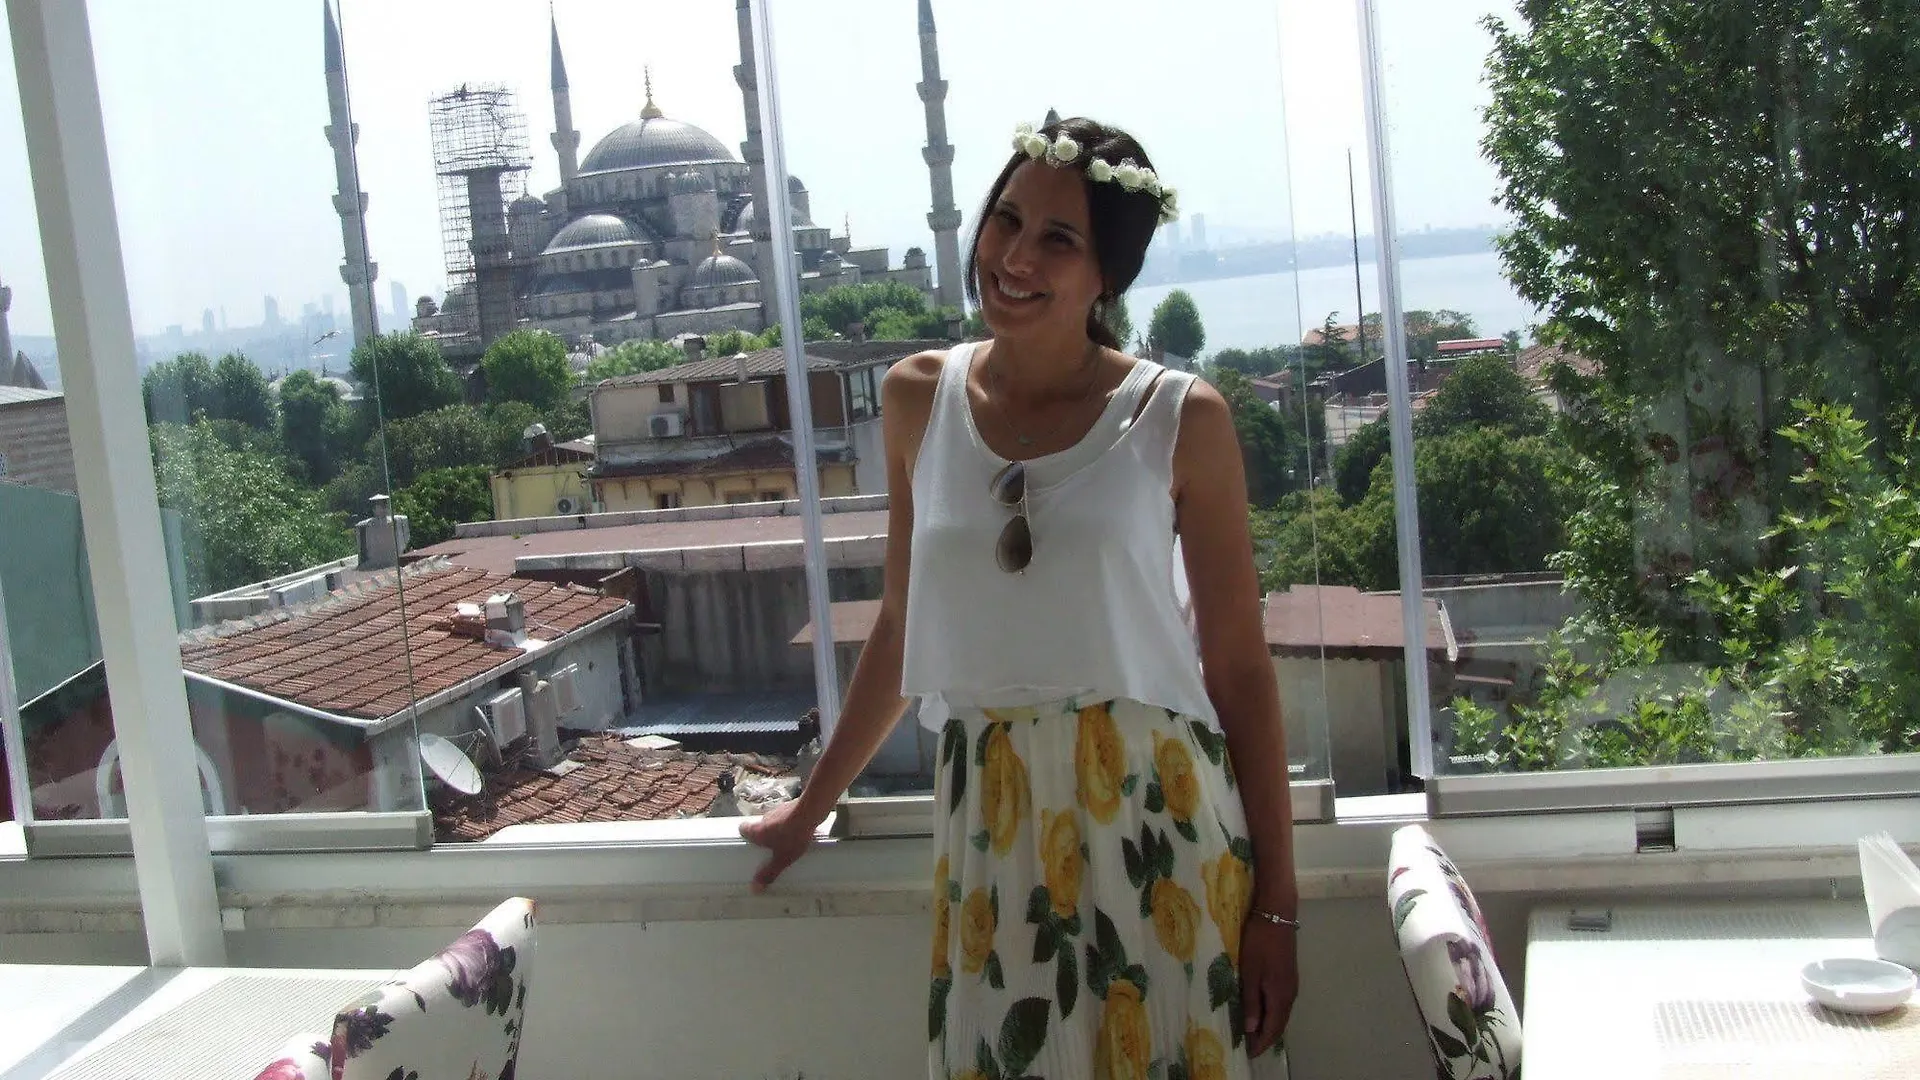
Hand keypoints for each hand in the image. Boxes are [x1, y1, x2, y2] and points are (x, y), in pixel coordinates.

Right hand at [738, 797, 825, 892]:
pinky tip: (801, 832)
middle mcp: (764, 818)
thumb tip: (755, 888)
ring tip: (788, 841)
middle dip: (764, 835)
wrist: (810, 812)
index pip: (743, 829)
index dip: (745, 835)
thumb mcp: (782, 859)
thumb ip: (769, 873)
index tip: (750, 843)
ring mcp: (778, 810)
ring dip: (779, 829)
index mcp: (757, 831)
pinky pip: (788, 817)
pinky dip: (791, 823)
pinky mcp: (791, 806)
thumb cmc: (793, 836)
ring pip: (774, 821)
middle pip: (759, 826)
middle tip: (771, 847)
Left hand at [1239, 917, 1299, 1057]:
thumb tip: (1251, 1029)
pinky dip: (1271, 1012)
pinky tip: (1260, 1010)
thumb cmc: (1259, 943)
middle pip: (1279, 1023)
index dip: (1262, 1043)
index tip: (1249, 1054)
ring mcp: (1291, 984)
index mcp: (1280, 996)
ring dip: (1268, 1025)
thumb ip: (1251, 1001)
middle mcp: (1290, 994)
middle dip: (1265, 1037)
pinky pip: (1280, 1002)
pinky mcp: (1288, 975)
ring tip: (1251, 1032)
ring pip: (1281, 1013)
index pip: (1273, 1029)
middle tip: (1248, 1046)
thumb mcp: (1250, 973)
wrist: (1276, 915)